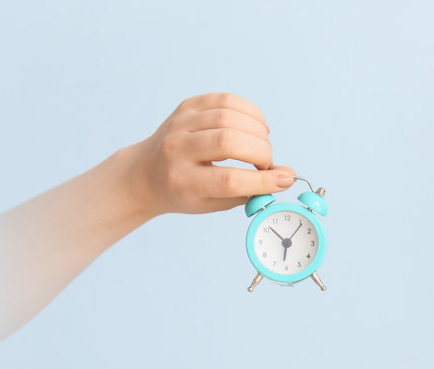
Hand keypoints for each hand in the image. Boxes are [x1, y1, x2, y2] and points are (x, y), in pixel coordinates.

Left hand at [109, 92, 298, 216]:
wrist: (145, 173)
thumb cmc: (184, 192)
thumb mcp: (213, 202)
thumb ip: (250, 191)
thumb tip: (287, 176)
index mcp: (182, 181)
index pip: (228, 179)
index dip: (262, 180)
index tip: (283, 180)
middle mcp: (177, 149)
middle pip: (228, 141)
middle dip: (261, 152)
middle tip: (266, 163)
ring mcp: (179, 123)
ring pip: (229, 117)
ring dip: (258, 132)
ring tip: (262, 145)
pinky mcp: (187, 106)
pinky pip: (226, 99)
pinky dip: (249, 112)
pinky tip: (255, 127)